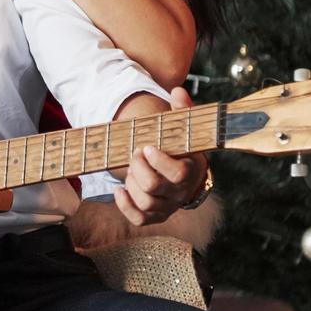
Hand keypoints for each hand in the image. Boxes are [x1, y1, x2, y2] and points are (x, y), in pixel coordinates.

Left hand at [110, 87, 208, 226]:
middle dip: (138, 168)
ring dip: (131, 184)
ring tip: (130, 169)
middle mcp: (181, 192)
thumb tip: (177, 91)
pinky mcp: (156, 216)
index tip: (146, 147)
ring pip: (145, 203)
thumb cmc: (181, 147)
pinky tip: (119, 190)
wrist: (185, 175)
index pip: (177, 173)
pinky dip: (125, 205)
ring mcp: (168, 206)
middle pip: (154, 187)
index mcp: (191, 170)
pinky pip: (139, 219)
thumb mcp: (184, 129)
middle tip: (135, 154)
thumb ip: (182, 111)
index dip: (158, 161)